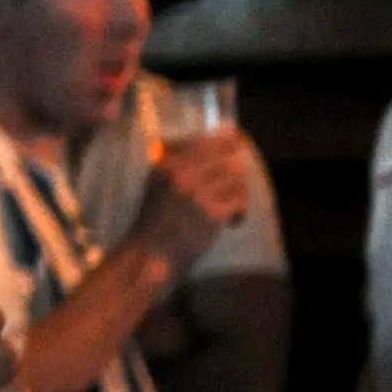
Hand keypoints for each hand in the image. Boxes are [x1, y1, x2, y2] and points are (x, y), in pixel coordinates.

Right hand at [140, 126, 261, 264]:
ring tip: (232, 203)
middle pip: (226, 157)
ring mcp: (198, 194)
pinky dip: (240, 210)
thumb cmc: (155, 220)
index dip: (226, 140)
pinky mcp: (213, 213)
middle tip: (236, 179)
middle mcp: (181, 175)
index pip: (205, 142)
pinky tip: (232, 218)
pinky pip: (240, 200)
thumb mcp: (156, 183)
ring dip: (239, 190)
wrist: (151, 254)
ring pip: (237, 178)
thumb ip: (176, 163)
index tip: (236, 138)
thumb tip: (207, 144)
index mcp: (166, 165)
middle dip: (235, 169)